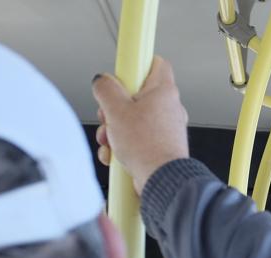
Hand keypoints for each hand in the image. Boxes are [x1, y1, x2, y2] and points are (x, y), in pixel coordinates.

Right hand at [92, 56, 188, 194]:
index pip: (155, 63)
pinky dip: (122, 145)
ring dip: (114, 130)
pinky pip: (136, 138)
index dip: (136, 64)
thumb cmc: (147, 146)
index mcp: (164, 91)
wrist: (161, 179)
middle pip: (135, 95)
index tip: (121, 72)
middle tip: (108, 117)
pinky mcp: (159, 145)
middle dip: (114, 108)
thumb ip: (105, 88)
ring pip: (132, 119)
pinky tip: (115, 155)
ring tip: (110, 141)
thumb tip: (102, 81)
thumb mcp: (116, 109)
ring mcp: (165, 128)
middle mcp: (169, 108)